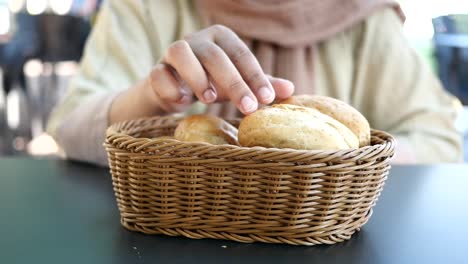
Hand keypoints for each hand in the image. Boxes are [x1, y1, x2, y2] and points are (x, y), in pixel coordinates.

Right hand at [110, 25, 293, 123]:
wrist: (174, 90)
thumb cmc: (212, 83)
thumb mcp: (238, 83)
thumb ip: (260, 84)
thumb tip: (290, 90)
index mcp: (222, 38)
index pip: (242, 54)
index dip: (256, 77)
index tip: (267, 99)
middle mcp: (197, 40)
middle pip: (215, 55)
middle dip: (233, 82)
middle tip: (248, 108)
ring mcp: (173, 53)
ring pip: (180, 53)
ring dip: (196, 76)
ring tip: (210, 99)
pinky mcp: (155, 70)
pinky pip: (158, 74)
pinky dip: (169, 86)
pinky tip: (182, 101)